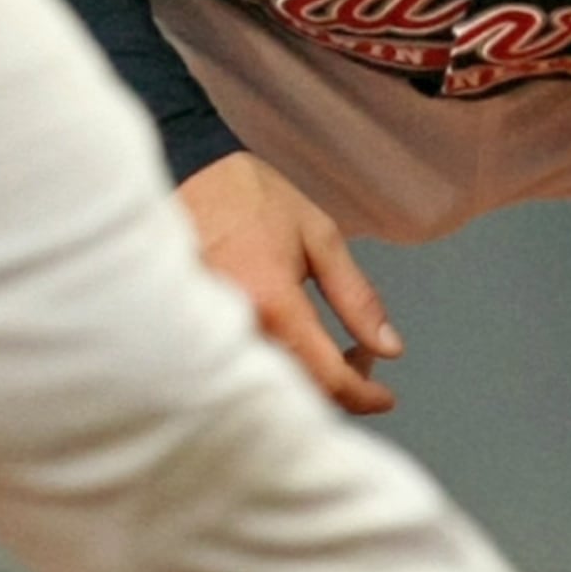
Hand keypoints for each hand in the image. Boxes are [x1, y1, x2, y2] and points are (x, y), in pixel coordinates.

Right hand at [178, 152, 403, 414]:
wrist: (180, 174)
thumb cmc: (247, 198)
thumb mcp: (319, 236)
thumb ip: (356, 297)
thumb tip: (390, 348)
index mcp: (274, 305)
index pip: (329, 379)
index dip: (365, 396)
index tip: (385, 397)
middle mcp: (237, 331)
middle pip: (300, 393)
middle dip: (343, 385)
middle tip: (362, 352)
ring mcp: (208, 338)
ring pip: (272, 387)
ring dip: (311, 378)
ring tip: (334, 347)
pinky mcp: (191, 337)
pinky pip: (244, 371)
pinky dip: (279, 368)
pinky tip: (294, 343)